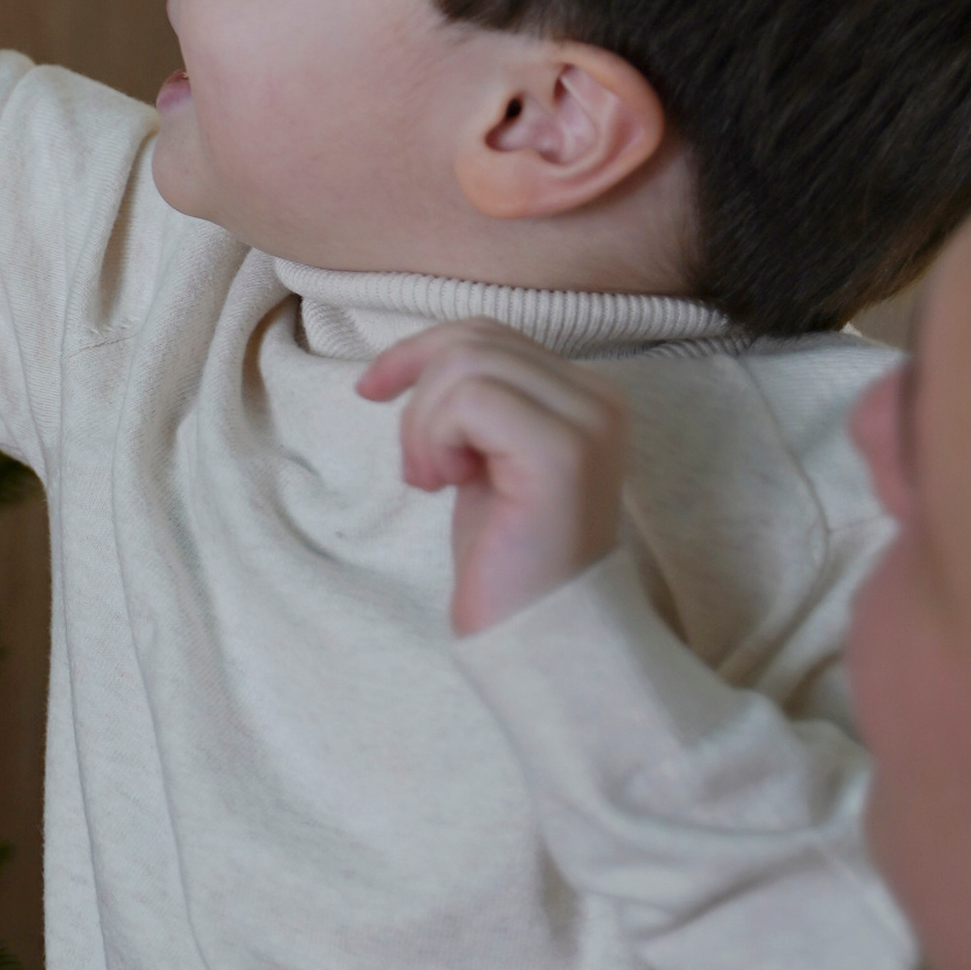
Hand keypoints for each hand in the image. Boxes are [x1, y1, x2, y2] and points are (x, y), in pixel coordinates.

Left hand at [357, 320, 627, 635]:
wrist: (539, 635)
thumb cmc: (507, 556)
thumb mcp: (483, 460)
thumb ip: (474, 402)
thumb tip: (414, 356)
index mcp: (585, 396)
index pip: (489, 334)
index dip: (419, 352)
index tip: (371, 390)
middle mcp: (599, 400)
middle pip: (474, 340)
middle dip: (420, 396)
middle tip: (420, 471)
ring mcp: (587, 423)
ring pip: (467, 363)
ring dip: (424, 424)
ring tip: (434, 482)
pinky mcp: (562, 452)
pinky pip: (471, 399)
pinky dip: (436, 437)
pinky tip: (447, 486)